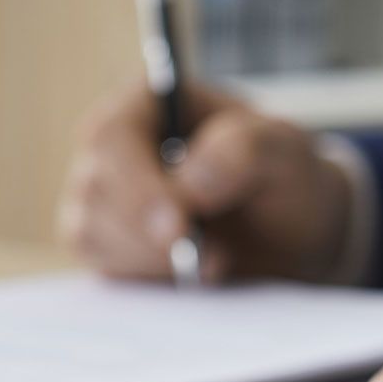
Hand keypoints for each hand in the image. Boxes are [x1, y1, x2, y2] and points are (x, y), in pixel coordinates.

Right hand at [59, 81, 355, 281]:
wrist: (290, 233)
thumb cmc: (285, 177)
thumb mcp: (285, 152)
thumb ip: (244, 151)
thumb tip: (189, 182)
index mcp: (148, 103)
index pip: (113, 137)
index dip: (137, 184)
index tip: (178, 226)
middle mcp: (114, 147)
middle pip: (94, 190)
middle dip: (148, 234)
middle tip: (213, 260)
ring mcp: (104, 197)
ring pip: (92, 233)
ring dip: (153, 260)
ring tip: (218, 264)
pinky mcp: (108, 243)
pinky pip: (105, 267)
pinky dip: (149, 278)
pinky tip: (192, 277)